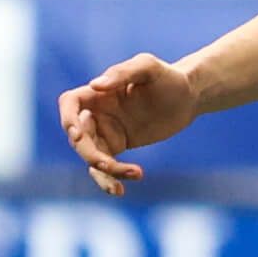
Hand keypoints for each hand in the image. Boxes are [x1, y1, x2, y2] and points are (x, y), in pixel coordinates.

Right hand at [58, 53, 199, 195]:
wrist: (189, 97)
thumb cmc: (168, 77)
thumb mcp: (149, 68)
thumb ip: (123, 73)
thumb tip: (95, 85)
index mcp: (98, 93)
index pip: (70, 104)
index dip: (68, 119)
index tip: (77, 135)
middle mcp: (97, 112)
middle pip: (77, 138)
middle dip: (90, 153)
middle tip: (109, 165)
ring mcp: (107, 131)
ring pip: (91, 157)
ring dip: (104, 172)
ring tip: (133, 175)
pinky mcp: (119, 146)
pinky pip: (106, 166)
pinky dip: (111, 179)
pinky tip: (123, 188)